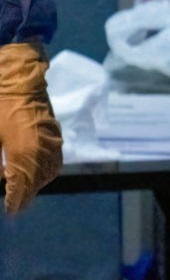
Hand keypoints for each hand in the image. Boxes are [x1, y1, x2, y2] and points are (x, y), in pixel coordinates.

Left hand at [0, 42, 62, 213]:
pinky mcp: (52, 128)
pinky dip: (46, 167)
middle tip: (15, 205)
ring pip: (49, 168)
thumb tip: (3, 174)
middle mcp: (43, 145)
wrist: (13, 68)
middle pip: (38, 178)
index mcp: (23, 147)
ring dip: (37, 181)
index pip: (21, 183)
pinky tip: (37, 169)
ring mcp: (50, 136)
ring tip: (25, 191)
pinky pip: (54, 155)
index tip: (11, 211)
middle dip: (26, 193)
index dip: (15, 199)